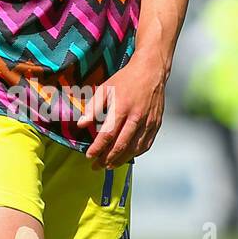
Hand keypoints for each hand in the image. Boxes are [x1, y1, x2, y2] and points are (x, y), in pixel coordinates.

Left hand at [76, 53, 166, 169]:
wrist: (151, 71)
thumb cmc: (125, 79)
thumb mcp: (105, 89)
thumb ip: (93, 108)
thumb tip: (81, 125)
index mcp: (121, 108)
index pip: (107, 135)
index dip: (97, 148)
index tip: (89, 156)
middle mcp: (136, 117)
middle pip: (121, 145)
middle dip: (107, 159)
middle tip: (97, 166)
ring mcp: (148, 122)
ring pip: (134, 148)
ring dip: (121, 160)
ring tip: (110, 165)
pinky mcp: (156, 124)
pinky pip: (146, 145)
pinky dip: (135, 153)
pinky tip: (127, 156)